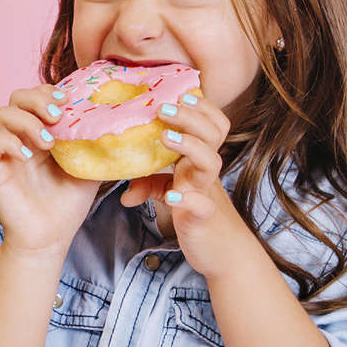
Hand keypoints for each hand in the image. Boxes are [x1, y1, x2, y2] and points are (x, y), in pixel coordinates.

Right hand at [0, 85, 101, 262]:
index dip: (49, 91)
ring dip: (28, 121)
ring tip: (48, 142)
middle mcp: (20, 137)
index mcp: (40, 132)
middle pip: (17, 97)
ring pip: (3, 114)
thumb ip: (94, 143)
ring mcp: (5, 151)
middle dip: (38, 99)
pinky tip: (28, 157)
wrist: (50, 237)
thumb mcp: (89, 167)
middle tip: (58, 115)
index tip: (68, 100)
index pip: (37, 96)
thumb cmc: (67, 204)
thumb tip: (117, 122)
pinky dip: (9, 142)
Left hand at [120, 93, 253, 277]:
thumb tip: (124, 193)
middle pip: (213, 135)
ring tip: (166, 137)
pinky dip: (186, 200)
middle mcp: (205, 173)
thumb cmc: (196, 215)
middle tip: (164, 108)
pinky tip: (170, 197)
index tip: (179, 93)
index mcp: (198, 161)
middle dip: (191, 118)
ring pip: (211, 162)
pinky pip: (200, 205)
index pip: (211, 125)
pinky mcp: (202, 218)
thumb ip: (149, 185)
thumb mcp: (170, 194)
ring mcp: (206, 193)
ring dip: (190, 146)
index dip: (201, 107)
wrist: (222, 252)